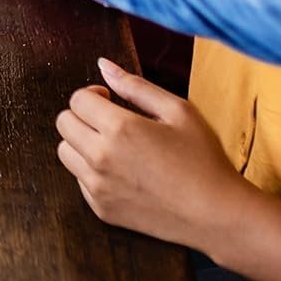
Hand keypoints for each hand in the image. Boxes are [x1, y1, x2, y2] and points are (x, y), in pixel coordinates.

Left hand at [55, 57, 245, 250]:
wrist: (217, 216)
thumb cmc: (203, 160)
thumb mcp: (178, 111)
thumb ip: (135, 85)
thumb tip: (103, 65)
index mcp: (119, 128)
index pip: (77, 100)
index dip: (92, 94)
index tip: (109, 100)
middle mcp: (100, 157)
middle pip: (63, 123)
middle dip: (82, 115)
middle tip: (109, 121)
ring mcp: (98, 186)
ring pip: (65, 152)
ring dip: (82, 143)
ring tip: (114, 146)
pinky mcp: (101, 208)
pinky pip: (80, 180)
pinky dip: (92, 171)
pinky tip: (123, 172)